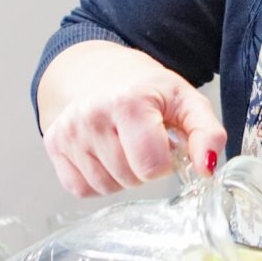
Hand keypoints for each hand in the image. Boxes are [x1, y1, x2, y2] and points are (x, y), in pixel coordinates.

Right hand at [37, 41, 225, 196]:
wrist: (102, 72)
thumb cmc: (148, 89)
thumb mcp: (186, 100)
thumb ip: (207, 133)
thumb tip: (207, 168)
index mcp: (128, 102)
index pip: (151, 166)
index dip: (165, 162)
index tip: (163, 143)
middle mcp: (92, 115)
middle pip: (129, 178)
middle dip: (143, 167)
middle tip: (143, 141)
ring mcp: (69, 131)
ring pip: (106, 187)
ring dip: (122, 175)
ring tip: (123, 144)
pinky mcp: (54, 144)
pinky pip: (82, 188)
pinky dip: (98, 180)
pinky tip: (104, 153)